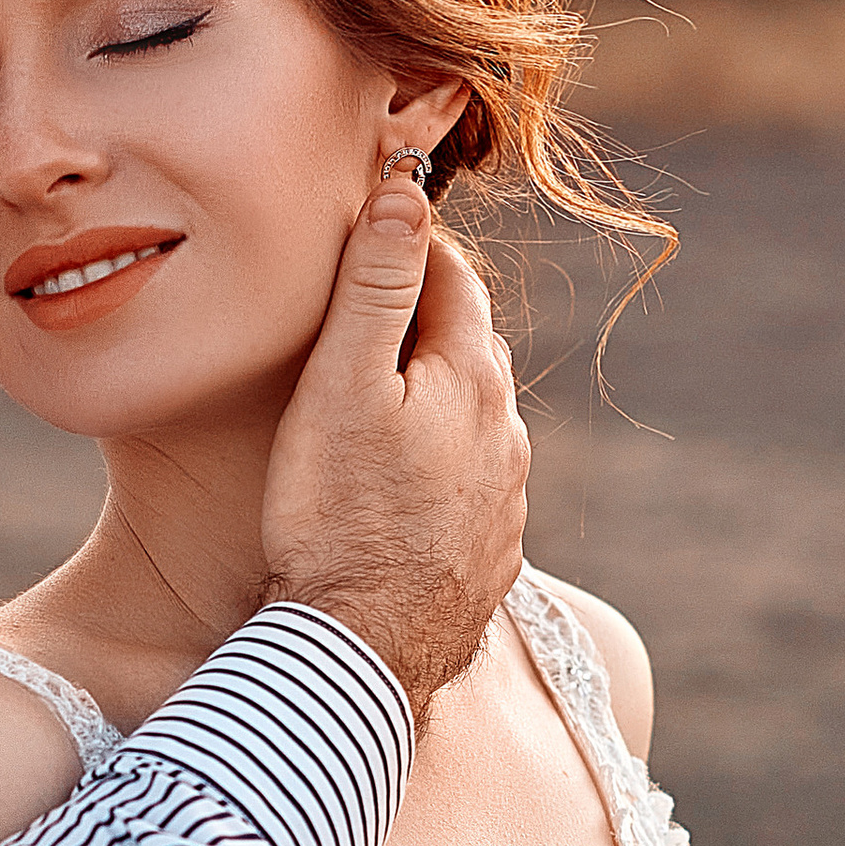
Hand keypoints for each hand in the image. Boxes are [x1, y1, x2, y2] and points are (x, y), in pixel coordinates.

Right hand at [260, 176, 526, 709]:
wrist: (365, 655)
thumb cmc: (338, 517)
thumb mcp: (341, 384)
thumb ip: (375, 284)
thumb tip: (403, 190)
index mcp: (473, 377)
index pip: (452, 277)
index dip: (406, 249)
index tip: (368, 237)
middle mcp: (506, 434)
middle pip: (467, 348)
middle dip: (422, 323)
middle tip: (362, 318)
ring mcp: (505, 500)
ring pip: (473, 422)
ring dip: (432, 402)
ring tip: (372, 409)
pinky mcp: (491, 557)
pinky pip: (469, 489)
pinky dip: (437, 472)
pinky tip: (398, 494)